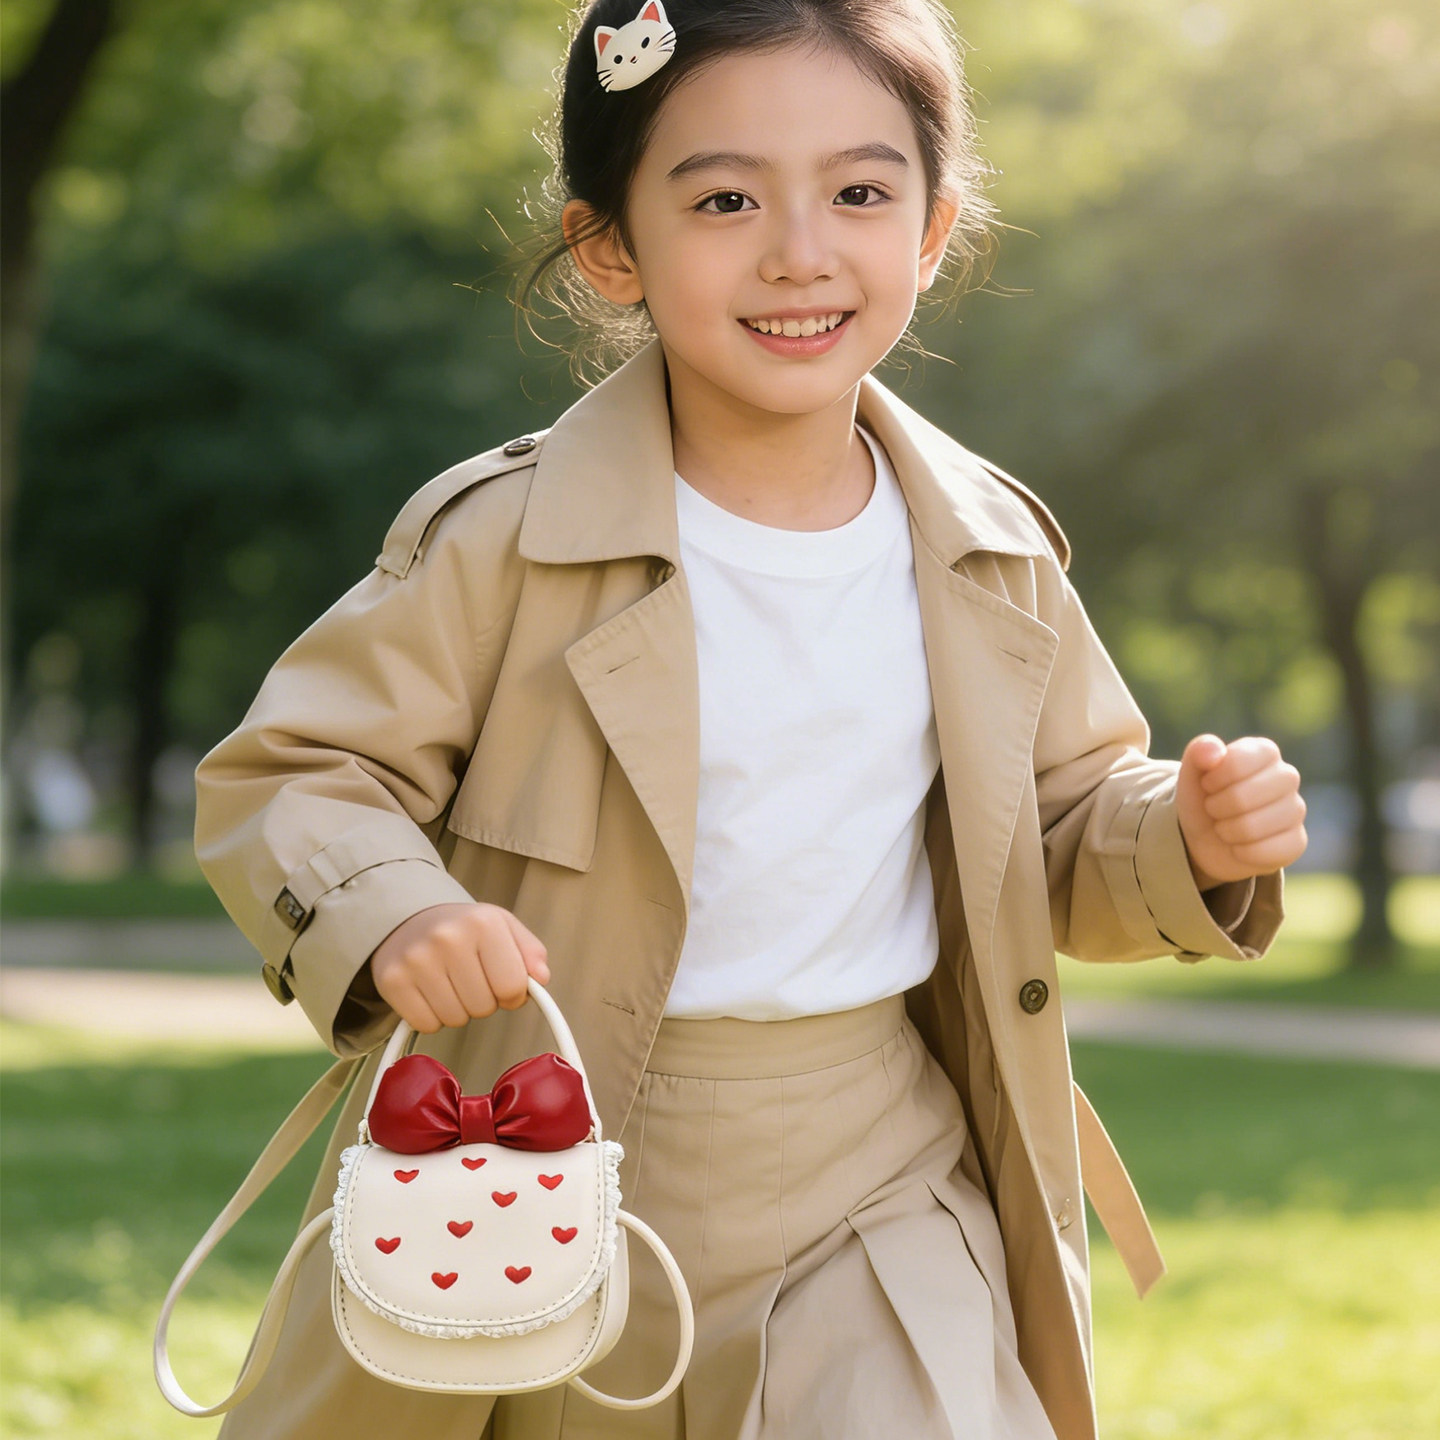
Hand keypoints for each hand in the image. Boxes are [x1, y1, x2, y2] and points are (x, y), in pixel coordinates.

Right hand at [369, 903, 549, 1033]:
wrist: (407, 919)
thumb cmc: (463, 929)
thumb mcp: (503, 927)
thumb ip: (531, 952)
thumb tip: (541, 980)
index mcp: (483, 923)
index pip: (513, 987)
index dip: (513, 993)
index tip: (502, 982)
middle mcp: (448, 938)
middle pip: (484, 1007)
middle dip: (484, 1000)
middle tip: (470, 978)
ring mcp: (416, 960)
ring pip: (456, 1019)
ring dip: (459, 1009)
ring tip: (450, 982)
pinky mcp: (392, 981)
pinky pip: (427, 1025)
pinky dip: (432, 1017)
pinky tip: (430, 991)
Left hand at [1176, 735, 1307, 889]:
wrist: (1207, 835)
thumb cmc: (1204, 796)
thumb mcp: (1192, 771)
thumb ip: (1199, 752)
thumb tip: (1214, 749)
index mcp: (1265, 751)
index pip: (1238, 762)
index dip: (1213, 779)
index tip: (1208, 784)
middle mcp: (1287, 777)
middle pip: (1242, 797)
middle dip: (1216, 807)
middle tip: (1214, 807)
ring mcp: (1296, 810)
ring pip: (1251, 828)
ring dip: (1226, 831)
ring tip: (1225, 825)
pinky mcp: (1297, 842)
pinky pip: (1264, 852)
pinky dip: (1240, 852)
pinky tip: (1240, 845)